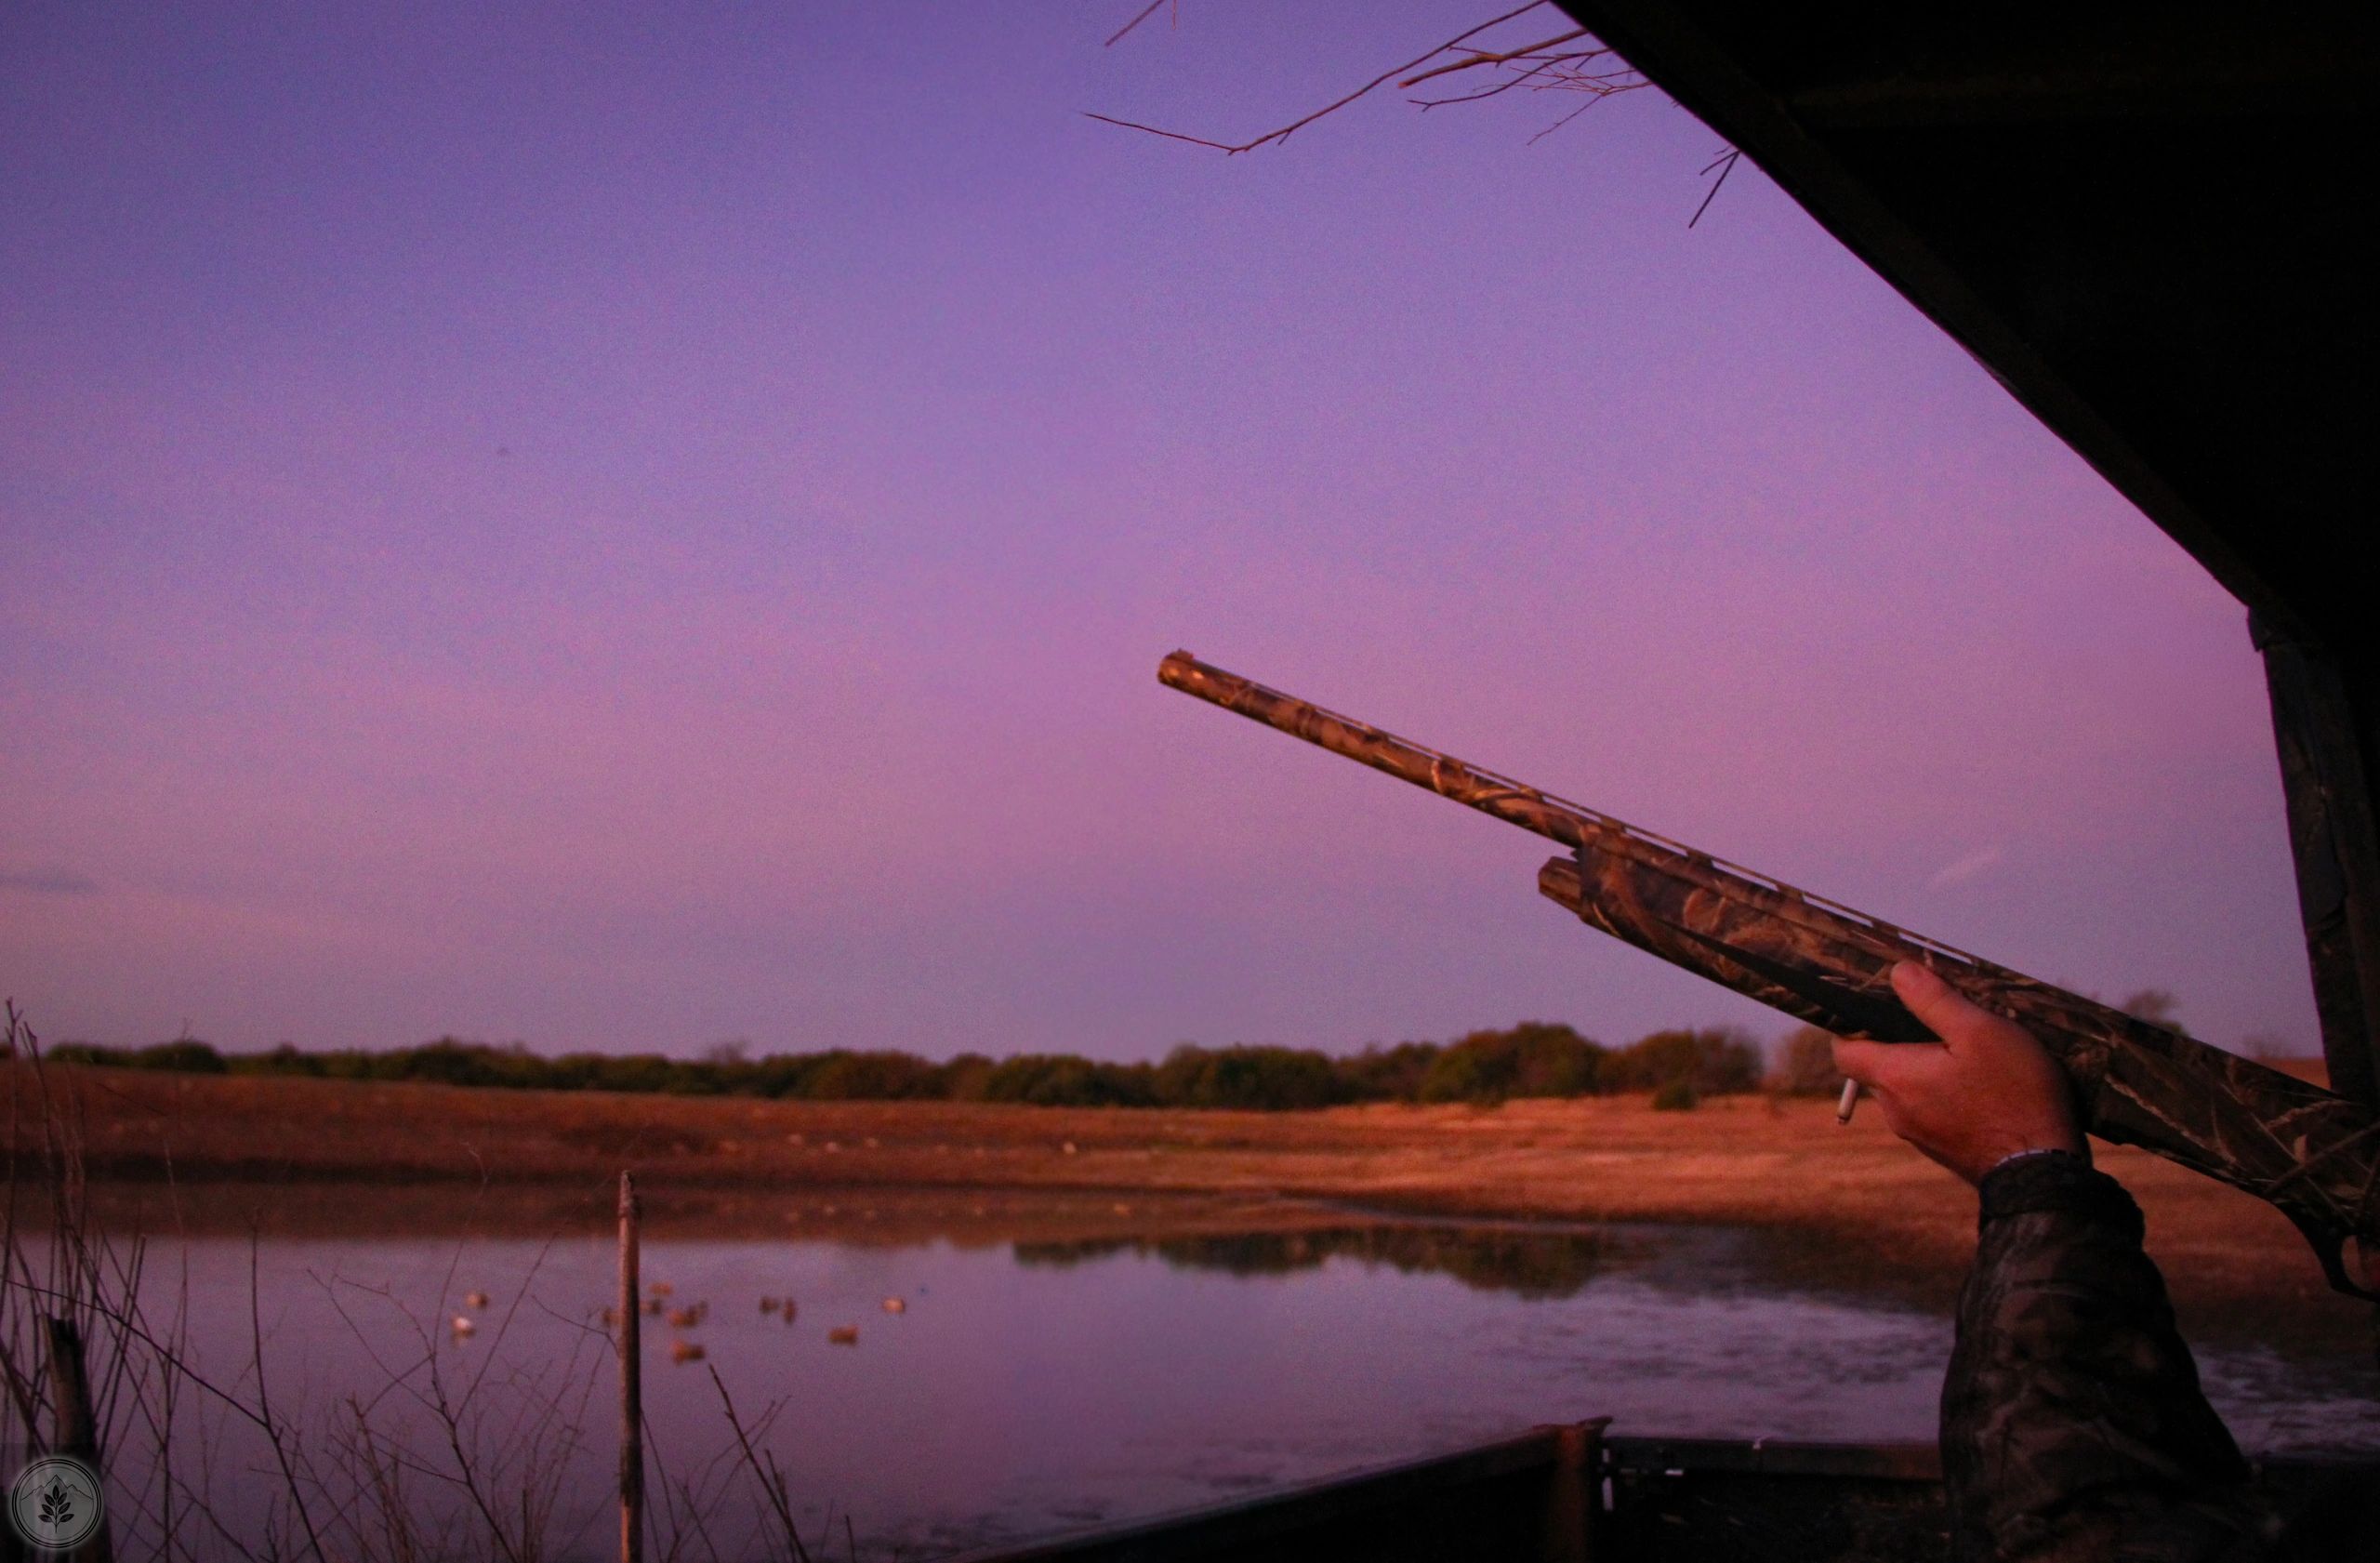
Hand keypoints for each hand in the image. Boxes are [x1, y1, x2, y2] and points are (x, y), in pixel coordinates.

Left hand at [1832, 962, 2085, 1184]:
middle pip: (1878, 1068)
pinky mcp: (1944, 1150)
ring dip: (1927, 1069)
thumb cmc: (2015, 1096)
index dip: (1853, 1026)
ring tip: (1969, 1054)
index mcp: (1894, 1079)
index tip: (1881, 1007)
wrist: (2043, 1171)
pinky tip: (1982, 1085)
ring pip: (1907, 1090)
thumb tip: (1898, 973)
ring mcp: (1920, 1135)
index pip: (1844, 1051)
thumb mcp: (1979, 1031)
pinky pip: (1931, 1111)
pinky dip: (1944, 1094)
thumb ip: (1934, 1000)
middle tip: (1941, 1024)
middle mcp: (1896, 1111)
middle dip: (1900, 1042)